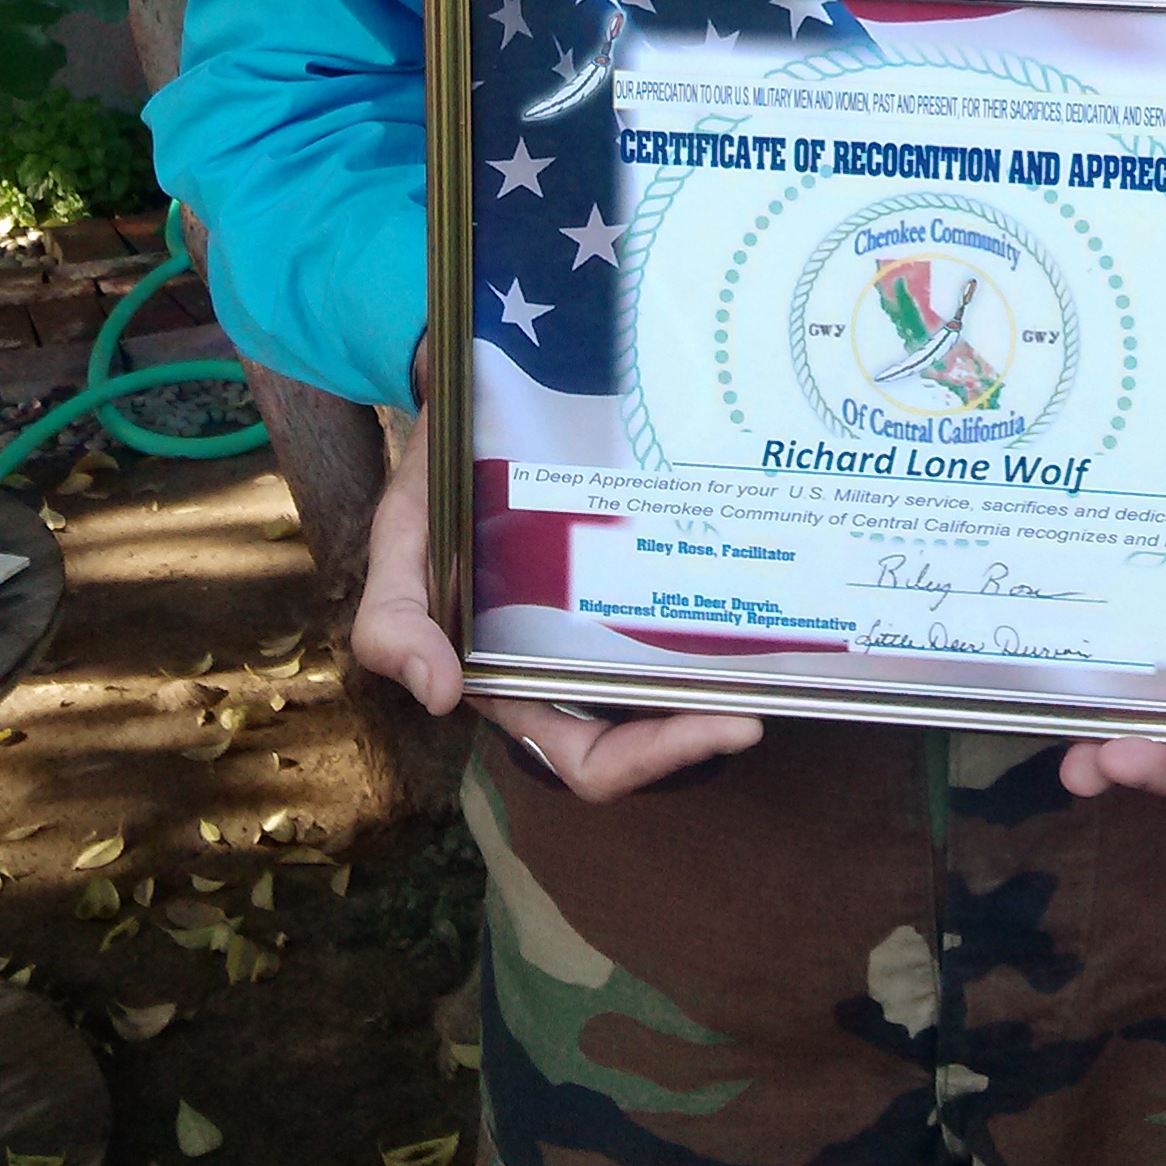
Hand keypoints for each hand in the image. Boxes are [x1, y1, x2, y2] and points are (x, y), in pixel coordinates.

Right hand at [349, 399, 763, 799]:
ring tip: (772, 660)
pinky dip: (704, 618)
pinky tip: (748, 587)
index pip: (583, 760)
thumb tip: (440, 695)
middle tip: (759, 701)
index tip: (726, 725)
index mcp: (508, 681)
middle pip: (638, 733)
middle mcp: (559, 663)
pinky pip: (665, 612)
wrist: (465, 405)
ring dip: (714, 681)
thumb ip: (394, 621)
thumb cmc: (430, 485)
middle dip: (699, 731)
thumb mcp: (400, 541)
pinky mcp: (620, 572)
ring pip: (662, 679)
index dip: (650, 760)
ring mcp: (594, 620)